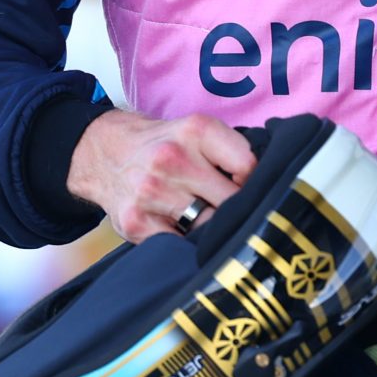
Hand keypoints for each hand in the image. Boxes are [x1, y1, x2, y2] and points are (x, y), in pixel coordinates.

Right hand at [67, 109, 257, 243]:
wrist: (104, 153)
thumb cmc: (163, 145)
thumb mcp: (197, 131)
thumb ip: (232, 152)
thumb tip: (272, 184)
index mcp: (195, 131)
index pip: (248, 167)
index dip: (253, 181)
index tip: (246, 186)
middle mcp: (172, 159)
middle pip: (231, 201)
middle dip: (234, 208)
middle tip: (227, 206)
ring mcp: (151, 193)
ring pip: (208, 227)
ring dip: (210, 227)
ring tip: (200, 213)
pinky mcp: (136, 222)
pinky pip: (180, 245)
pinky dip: (184, 242)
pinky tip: (177, 226)